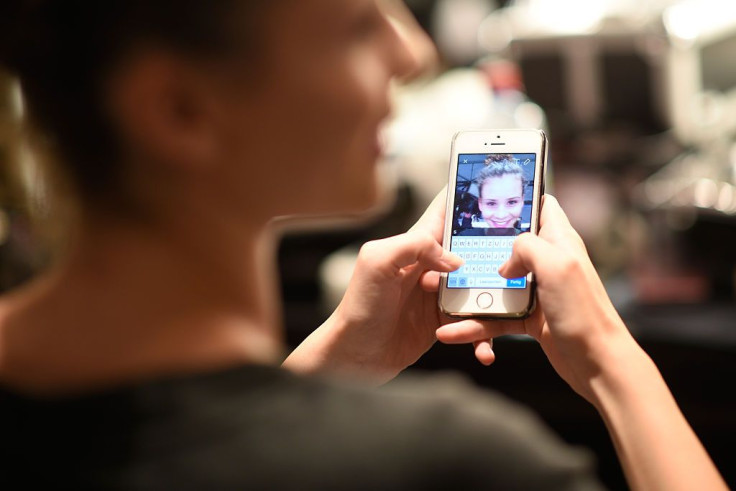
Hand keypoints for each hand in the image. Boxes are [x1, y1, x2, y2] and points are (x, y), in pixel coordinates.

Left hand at [283, 189, 503, 383]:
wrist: (355, 355)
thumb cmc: (359, 306)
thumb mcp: (377, 262)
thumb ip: (414, 244)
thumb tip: (454, 259)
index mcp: (416, 243)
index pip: (446, 213)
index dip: (470, 198)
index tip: (500, 188)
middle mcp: (431, 266)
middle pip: (475, 251)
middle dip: (498, 255)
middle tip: (520, 265)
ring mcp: (440, 294)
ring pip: (481, 289)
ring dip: (495, 303)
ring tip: (503, 316)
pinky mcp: (445, 322)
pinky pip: (474, 325)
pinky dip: (482, 336)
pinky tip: (484, 351)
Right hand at [436, 195, 637, 402]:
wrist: (597, 363)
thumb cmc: (585, 312)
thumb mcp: (556, 264)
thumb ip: (527, 247)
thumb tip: (505, 263)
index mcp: (559, 241)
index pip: (541, 206)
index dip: (518, 199)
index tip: (488, 201)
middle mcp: (548, 263)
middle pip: (507, 246)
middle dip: (479, 250)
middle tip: (452, 251)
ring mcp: (538, 291)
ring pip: (496, 284)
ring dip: (470, 295)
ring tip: (443, 302)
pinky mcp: (530, 318)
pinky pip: (496, 316)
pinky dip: (476, 325)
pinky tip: (455, 333)